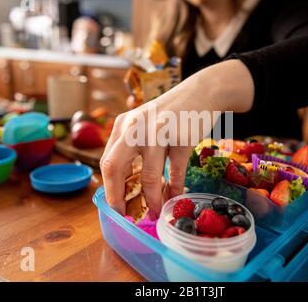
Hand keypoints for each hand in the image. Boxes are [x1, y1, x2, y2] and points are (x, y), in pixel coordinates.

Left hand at [100, 59, 253, 215]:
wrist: (200, 92)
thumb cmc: (169, 115)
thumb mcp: (143, 125)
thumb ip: (131, 149)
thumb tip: (125, 188)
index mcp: (123, 126)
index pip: (107, 162)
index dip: (109, 189)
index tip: (116, 207)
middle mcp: (136, 127)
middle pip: (115, 166)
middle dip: (118, 196)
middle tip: (126, 215)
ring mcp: (159, 131)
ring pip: (148, 175)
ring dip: (152, 199)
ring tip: (156, 212)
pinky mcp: (182, 137)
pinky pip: (175, 171)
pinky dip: (175, 188)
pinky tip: (175, 197)